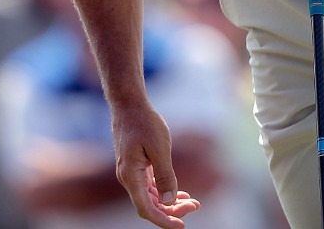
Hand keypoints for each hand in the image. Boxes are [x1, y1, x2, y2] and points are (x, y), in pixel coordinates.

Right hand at [112, 102, 201, 227]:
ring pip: (151, 197)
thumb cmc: (144, 123)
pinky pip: (150, 187)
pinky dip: (165, 192)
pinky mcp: (137, 167)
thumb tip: (169, 201)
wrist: (130, 106)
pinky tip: (179, 193)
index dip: (164, 220)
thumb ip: (165, 175)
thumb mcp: (159, 148)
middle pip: (150, 206)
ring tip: (192, 202)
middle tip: (195, 206)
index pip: (146, 209)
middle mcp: (128, 179)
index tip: (181, 225)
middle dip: (172, 210)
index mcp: (131, 177)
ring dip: (170, 202)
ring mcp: (132, 174)